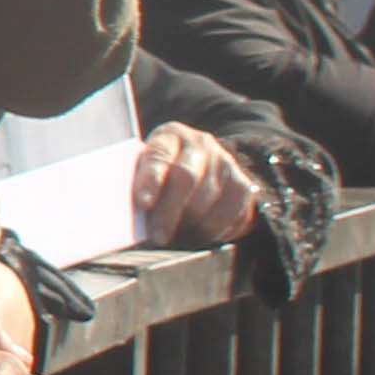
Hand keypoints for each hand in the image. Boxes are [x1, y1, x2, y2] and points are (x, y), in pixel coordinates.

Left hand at [132, 124, 263, 247]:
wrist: (204, 170)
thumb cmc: (163, 175)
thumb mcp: (147, 170)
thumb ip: (140, 185)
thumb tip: (130, 216)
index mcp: (170, 135)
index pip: (159, 154)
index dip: (151, 179)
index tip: (143, 203)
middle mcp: (200, 144)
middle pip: (186, 177)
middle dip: (169, 211)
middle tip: (158, 237)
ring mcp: (225, 163)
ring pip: (208, 200)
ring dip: (189, 225)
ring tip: (174, 239)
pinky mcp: (243, 185)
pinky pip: (230, 214)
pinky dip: (211, 231)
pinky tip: (196, 237)